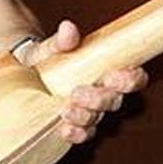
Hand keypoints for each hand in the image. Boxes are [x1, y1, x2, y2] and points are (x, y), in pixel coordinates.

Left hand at [23, 20, 149, 143]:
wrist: (28, 76)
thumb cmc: (48, 60)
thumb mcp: (53, 47)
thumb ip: (62, 40)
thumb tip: (68, 29)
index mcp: (107, 72)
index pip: (134, 78)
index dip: (131, 79)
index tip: (113, 75)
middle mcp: (103, 93)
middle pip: (114, 101)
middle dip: (99, 99)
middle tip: (77, 93)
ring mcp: (90, 111)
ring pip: (97, 118)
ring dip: (84, 116)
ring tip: (66, 109)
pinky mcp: (76, 125)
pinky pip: (83, 134)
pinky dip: (76, 134)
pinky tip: (65, 129)